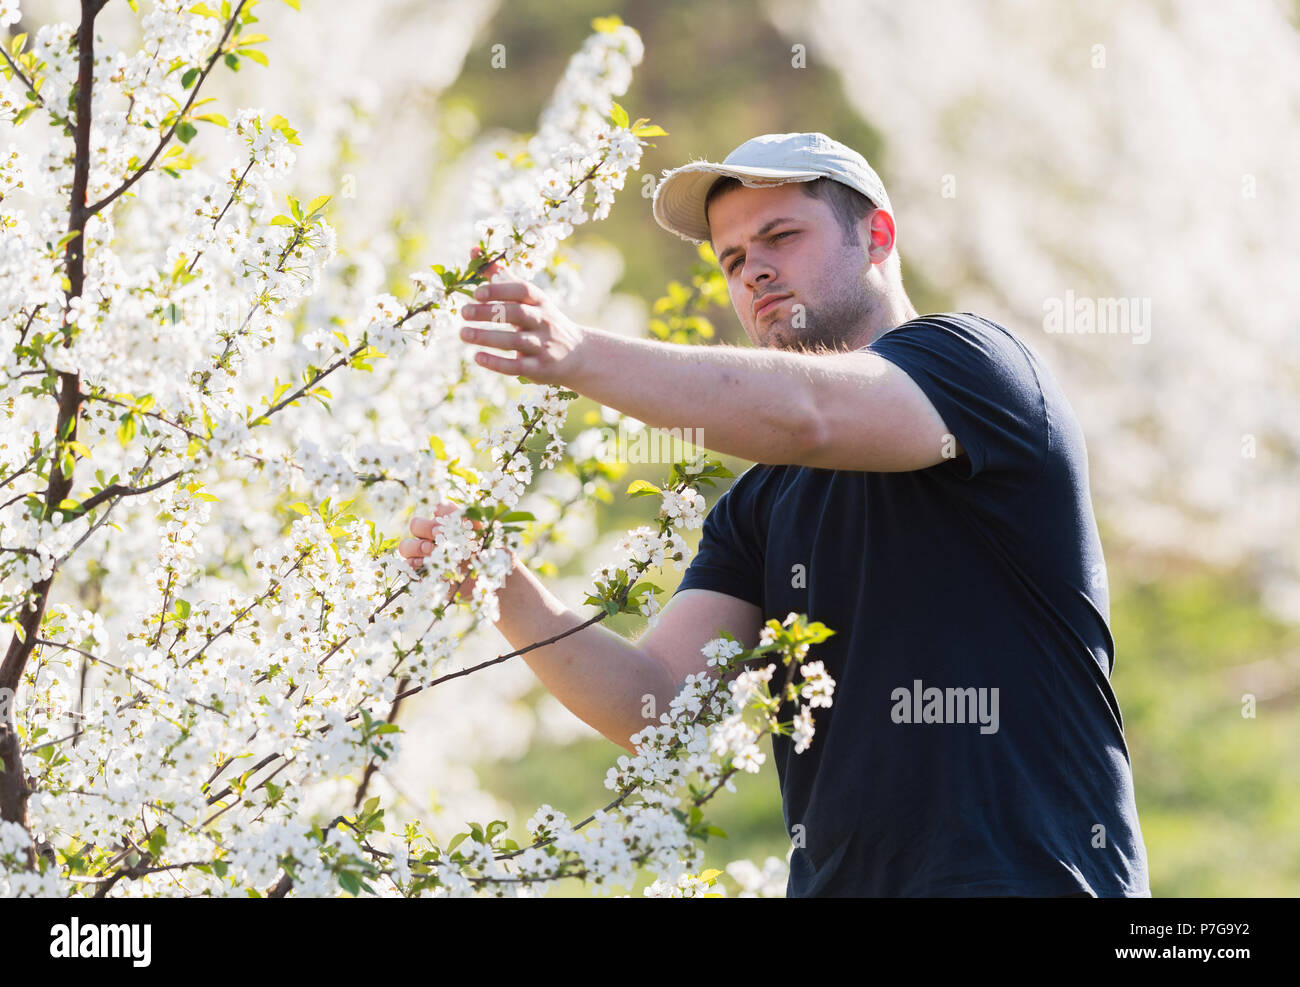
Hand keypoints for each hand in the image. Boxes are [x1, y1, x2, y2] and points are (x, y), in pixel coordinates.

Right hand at [398, 502, 483, 602]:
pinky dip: (413, 565)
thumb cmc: (491, 558)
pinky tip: (427, 566)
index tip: (453, 521)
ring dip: (416, 546)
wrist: (491, 584)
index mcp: (450, 524)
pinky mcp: (423, 574)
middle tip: (439, 537)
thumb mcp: (490, 537)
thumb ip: (477, 522)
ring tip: (431, 552)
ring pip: (406, 545)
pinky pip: (407, 567)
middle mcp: (434, 538)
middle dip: (426, 528)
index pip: (438, 509)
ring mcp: (426, 556)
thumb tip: (453, 509)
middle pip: (416, 524)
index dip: (442, 512)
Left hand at [458, 264, 589, 386]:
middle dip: (489, 313)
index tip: (477, 293)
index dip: (500, 290)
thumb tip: (474, 251)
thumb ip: (501, 276)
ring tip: (463, 334)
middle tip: (463, 312)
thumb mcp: (529, 298)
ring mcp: (542, 346)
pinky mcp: (539, 368)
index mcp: (540, 302)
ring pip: (514, 340)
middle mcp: (543, 322)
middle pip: (517, 314)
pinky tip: (477, 357)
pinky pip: (517, 366)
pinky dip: (497, 362)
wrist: (578, 354)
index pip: (522, 290)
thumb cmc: (544, 321)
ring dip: (487, 337)